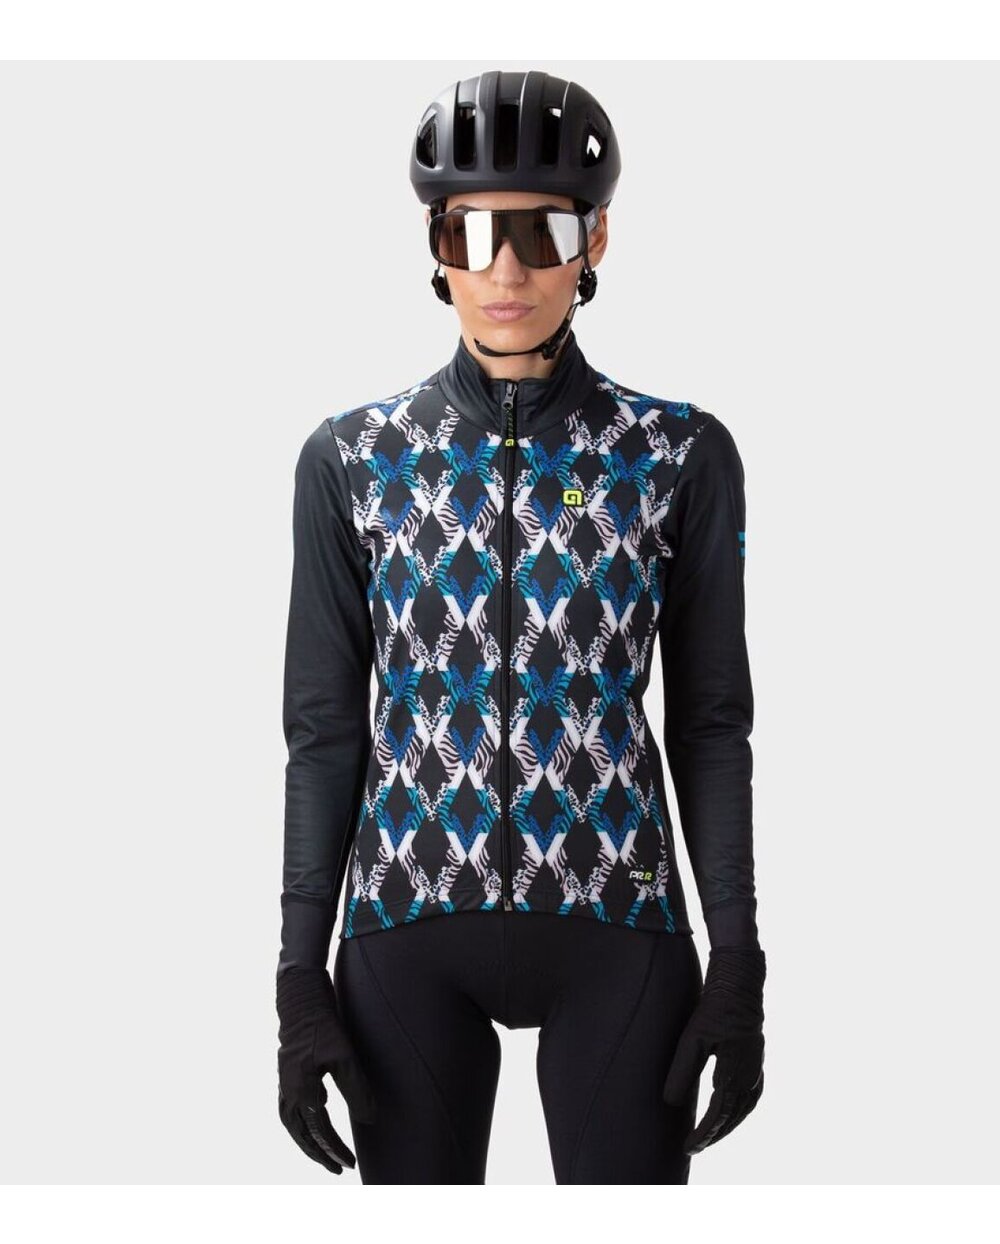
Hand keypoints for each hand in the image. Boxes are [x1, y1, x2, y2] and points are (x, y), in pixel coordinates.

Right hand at [277, 967, 377, 1173]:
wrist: (300, 998)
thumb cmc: (325, 1025)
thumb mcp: (346, 1056)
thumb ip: (357, 1090)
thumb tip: (370, 1120)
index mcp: (301, 1090)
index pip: (320, 1131)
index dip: (336, 1149)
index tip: (350, 1163)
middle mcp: (288, 1091)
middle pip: (302, 1134)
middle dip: (320, 1154)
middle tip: (338, 1168)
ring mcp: (283, 1082)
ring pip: (291, 1125)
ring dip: (307, 1143)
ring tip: (322, 1154)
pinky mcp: (285, 1074)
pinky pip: (286, 1111)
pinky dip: (297, 1125)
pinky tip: (309, 1124)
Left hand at [663, 945, 765, 1155]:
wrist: (739, 984)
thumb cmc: (713, 1009)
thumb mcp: (692, 1039)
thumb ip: (682, 1071)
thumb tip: (669, 1104)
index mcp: (734, 1072)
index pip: (718, 1115)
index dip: (703, 1134)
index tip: (687, 1147)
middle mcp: (750, 1075)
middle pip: (732, 1117)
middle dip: (714, 1135)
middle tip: (695, 1148)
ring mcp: (756, 1068)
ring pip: (744, 1109)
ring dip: (727, 1125)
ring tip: (710, 1136)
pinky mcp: (756, 1059)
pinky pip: (750, 1096)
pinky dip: (739, 1110)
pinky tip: (730, 1113)